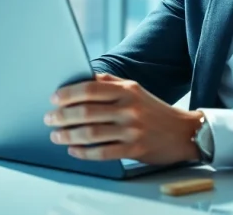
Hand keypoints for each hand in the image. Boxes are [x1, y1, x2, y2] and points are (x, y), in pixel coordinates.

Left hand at [45, 73, 202, 164]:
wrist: (183, 131)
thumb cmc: (153, 109)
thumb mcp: (134, 89)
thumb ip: (109, 83)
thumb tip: (81, 80)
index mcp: (127, 90)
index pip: (90, 89)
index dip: (68, 94)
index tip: (53, 99)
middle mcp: (129, 108)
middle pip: (86, 112)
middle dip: (62, 116)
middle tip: (49, 119)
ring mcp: (132, 130)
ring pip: (91, 133)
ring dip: (68, 135)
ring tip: (56, 135)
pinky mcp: (135, 149)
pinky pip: (103, 152)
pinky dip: (84, 152)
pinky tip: (74, 149)